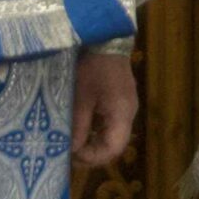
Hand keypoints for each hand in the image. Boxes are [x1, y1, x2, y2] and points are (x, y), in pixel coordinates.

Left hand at [71, 50, 138, 167]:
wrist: (107, 40)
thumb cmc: (93, 68)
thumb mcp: (81, 97)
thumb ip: (79, 125)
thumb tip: (72, 150)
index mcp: (121, 114)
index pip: (113, 149)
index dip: (93, 158)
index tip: (73, 156)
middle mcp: (128, 114)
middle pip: (115, 145)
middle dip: (93, 153)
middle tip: (70, 154)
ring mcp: (126, 107)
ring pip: (113, 136)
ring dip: (95, 143)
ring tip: (73, 144)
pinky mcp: (121, 101)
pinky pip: (111, 124)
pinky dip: (97, 131)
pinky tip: (82, 129)